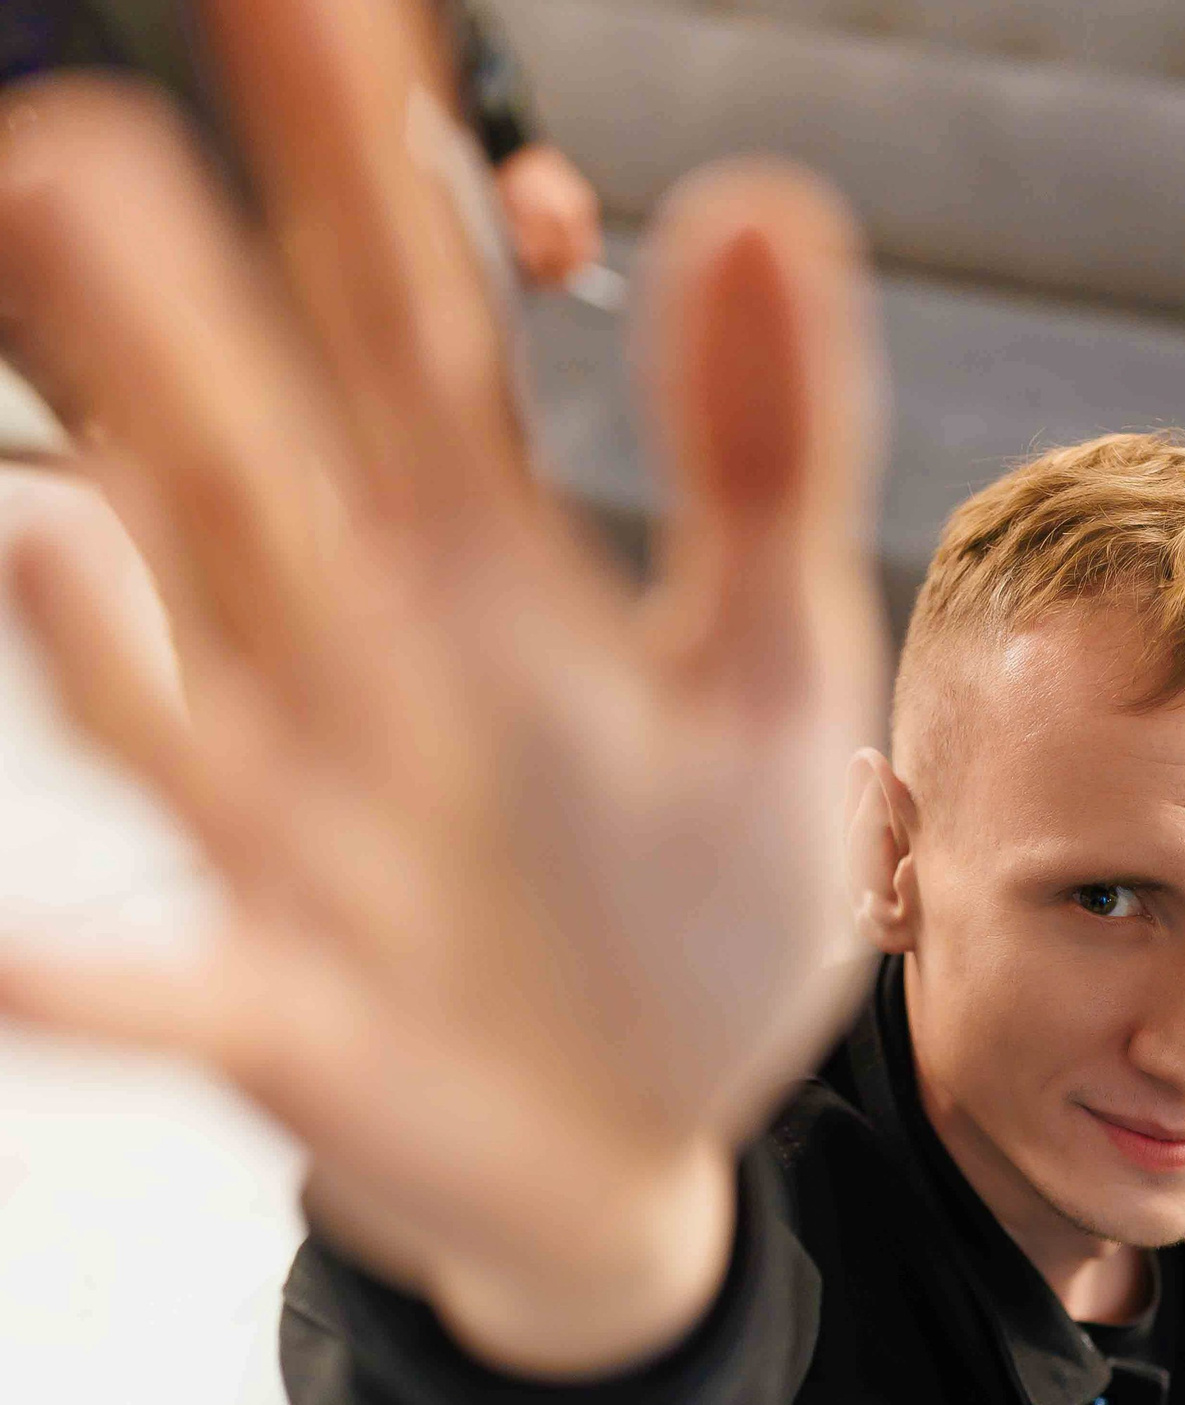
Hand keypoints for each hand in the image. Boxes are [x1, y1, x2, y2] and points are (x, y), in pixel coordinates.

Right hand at [0, 0, 882, 1377]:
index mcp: (476, 563)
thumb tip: (755, 198)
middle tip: (76, 147)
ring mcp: (298, 837)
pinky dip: (83, 984)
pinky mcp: (285, 1013)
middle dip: (162, 326)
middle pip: (243, 462)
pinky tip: (13, 959)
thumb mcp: (773, 681)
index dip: (352, 148)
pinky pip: (164, 993)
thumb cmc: (695, 906)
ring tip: (46, 519)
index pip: (403, 314)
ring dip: (100, 621)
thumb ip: (762, 466)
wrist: (646, 1142)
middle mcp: (349, 667)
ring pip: (174, 700)